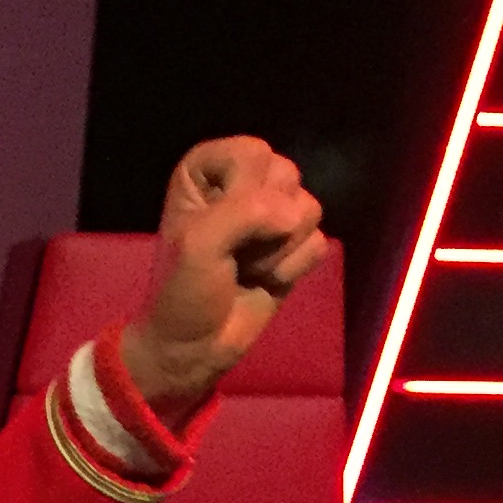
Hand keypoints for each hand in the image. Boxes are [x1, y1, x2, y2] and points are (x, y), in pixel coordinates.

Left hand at [120, 137, 326, 407]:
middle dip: (263, 224)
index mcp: (209, 167)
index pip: (253, 154)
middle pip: (287, 175)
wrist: (193, 349)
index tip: (215, 226)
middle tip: (232, 252)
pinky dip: (292, 268)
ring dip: (276, 251)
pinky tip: (265, 280)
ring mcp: (274, 212)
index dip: (243, 194)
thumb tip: (295, 216)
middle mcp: (244, 180)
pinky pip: (319, 241)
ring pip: (308, 208)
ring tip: (246, 268)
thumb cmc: (184, 293)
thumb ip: (245, 212)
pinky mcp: (296, 244)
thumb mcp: (198, 243)